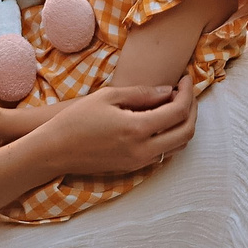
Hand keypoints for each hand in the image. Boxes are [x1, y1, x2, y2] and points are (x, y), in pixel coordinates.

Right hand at [38, 79, 196, 175]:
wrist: (55, 151)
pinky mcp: (133, 168)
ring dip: (184, 125)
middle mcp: (143, 150)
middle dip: (192, 110)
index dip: (187, 93)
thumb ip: (142, 93)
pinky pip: (164, 153)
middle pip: (186, 132)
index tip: (184, 79)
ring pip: (178, 146)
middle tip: (186, 92)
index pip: (179, 112)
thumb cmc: (76, 120)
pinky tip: (160, 121)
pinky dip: (170, 136)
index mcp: (137, 129)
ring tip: (175, 105)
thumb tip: (168, 92)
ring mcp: (139, 162)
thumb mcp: (108, 96)